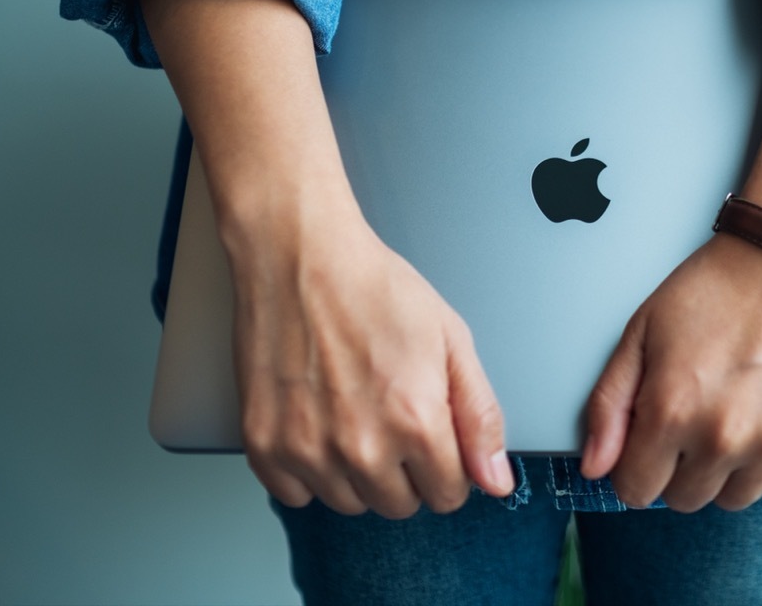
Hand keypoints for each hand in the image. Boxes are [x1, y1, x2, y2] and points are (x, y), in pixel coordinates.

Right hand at [226, 197, 514, 517]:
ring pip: (348, 503)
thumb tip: (496, 480)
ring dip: (356, 473)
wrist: (300, 256)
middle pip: (399, 505)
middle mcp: (361, 447)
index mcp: (416, 422)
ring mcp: (308, 450)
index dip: (447, 467)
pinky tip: (317, 424)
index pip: (448, 495)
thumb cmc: (373, 288)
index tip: (433, 439)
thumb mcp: (451, 340)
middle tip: (390, 416)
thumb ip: (480, 416)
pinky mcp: (265, 444)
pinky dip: (307, 470)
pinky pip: (295, 495)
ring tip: (352, 413)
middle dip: (404, 471)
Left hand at [580, 233, 761, 511]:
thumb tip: (595, 466)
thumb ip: (609, 405)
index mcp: (672, 412)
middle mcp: (723, 436)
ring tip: (728, 416)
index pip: (636, 490)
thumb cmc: (710, 290)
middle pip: (684, 498)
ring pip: (733, 499)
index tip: (646, 441)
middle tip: (690, 417)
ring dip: (724, 471)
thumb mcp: (640, 334)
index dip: (634, 466)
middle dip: (677, 467)